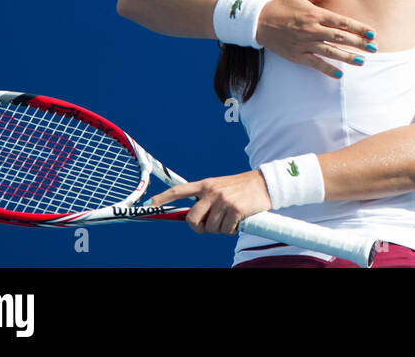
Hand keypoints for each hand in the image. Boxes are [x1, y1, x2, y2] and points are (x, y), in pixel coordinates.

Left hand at [149, 170, 272, 235]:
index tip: (150, 204)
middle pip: (192, 219)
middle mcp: (212, 191)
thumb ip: (206, 199)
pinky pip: (226, 230)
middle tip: (210, 226)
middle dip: (200, 228)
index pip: (179, 190)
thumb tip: (191, 219)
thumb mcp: (221, 188)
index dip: (163, 198)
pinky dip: (232, 230)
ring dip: (220, 229)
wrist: (265, 184)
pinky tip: (239, 221)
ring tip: (230, 219)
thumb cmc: (241, 189)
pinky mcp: (235, 209)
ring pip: (211, 228)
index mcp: (206, 184)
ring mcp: (224, 200)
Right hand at [255, 0, 377, 78]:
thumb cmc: (283, 6)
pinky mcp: (297, 55)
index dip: (359, 28)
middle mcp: (312, 30)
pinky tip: (340, 75)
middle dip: (359, 43)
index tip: (372, 33)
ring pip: (331, 52)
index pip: (342, 22)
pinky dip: (327, 69)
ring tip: (363, 61)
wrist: (259, 21)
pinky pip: (315, 64)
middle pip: (340, 37)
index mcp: (315, 14)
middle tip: (374, 48)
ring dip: (348, 57)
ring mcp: (304, 44)